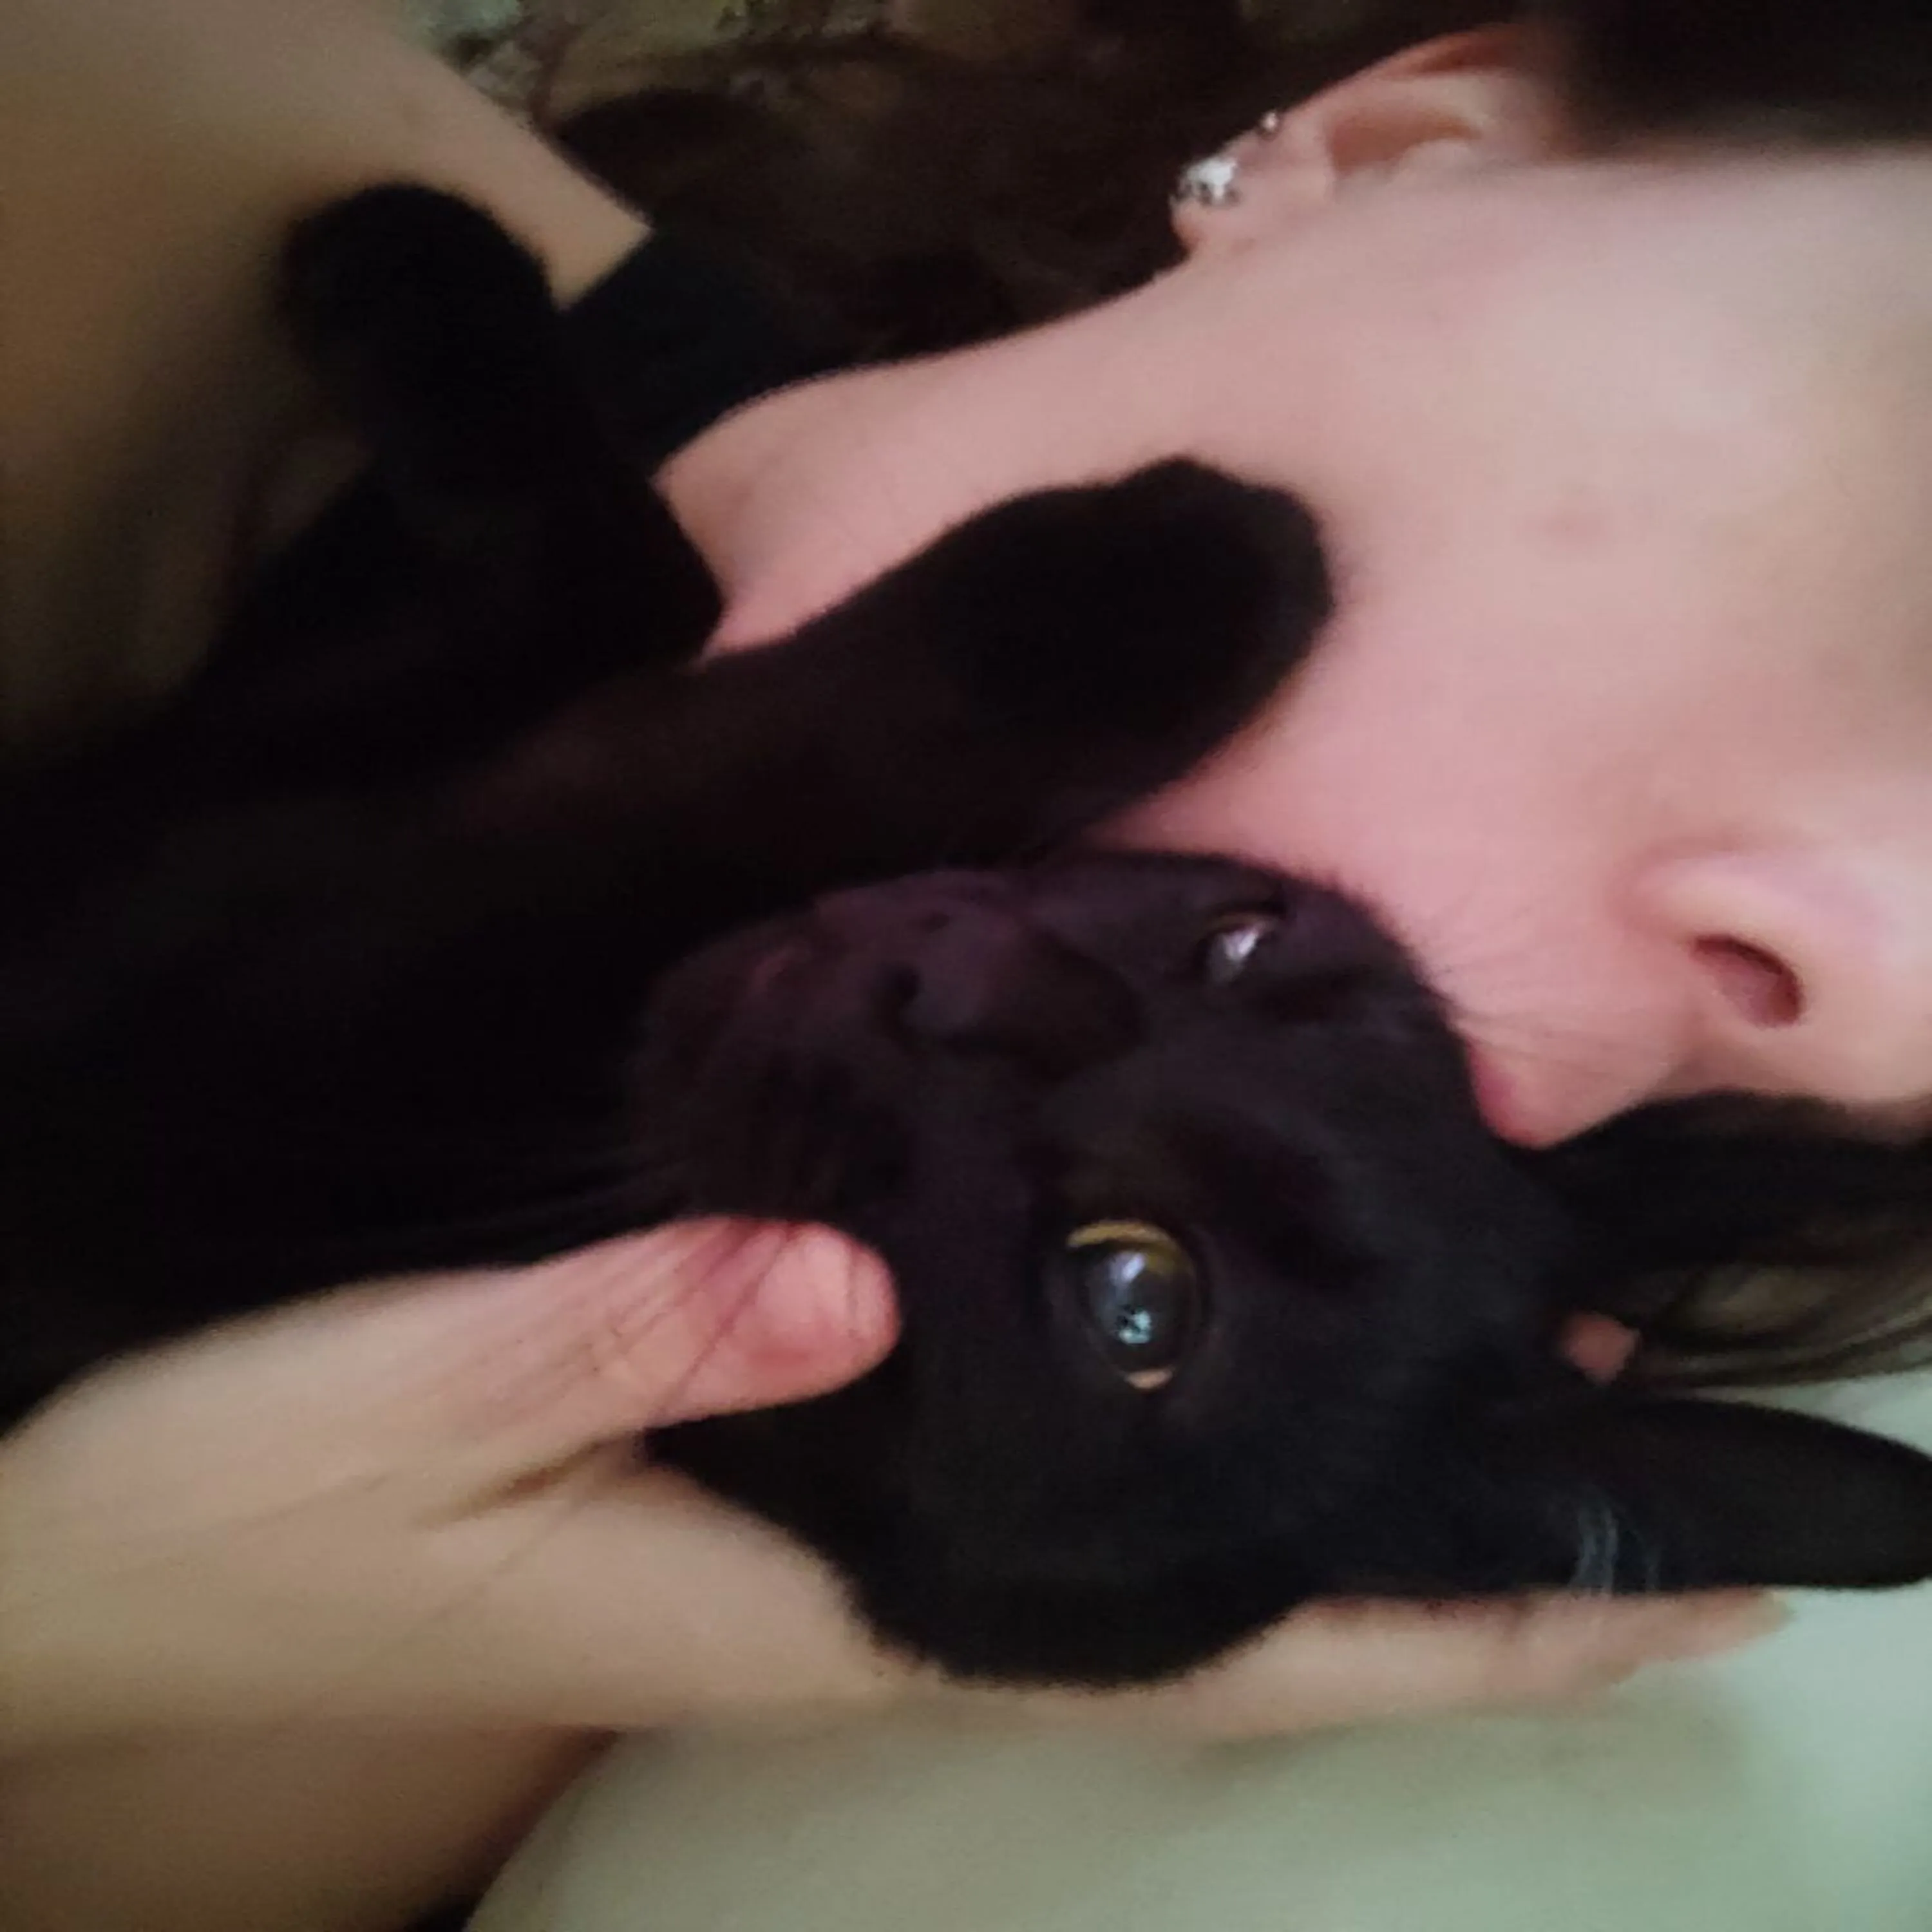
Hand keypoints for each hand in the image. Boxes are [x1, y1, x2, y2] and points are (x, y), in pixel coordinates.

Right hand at [0, 1227, 1780, 1751]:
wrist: (125, 1563)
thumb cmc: (237, 1503)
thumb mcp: (394, 1417)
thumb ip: (612, 1336)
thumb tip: (841, 1273)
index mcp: (810, 1598)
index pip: (1180, 1643)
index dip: (1422, 1627)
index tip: (1639, 1593)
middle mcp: (858, 1574)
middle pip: (1212, 1597)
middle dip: (1442, 1551)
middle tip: (1643, 1439)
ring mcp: (822, 1524)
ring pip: (1142, 1523)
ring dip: (1333, 1470)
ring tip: (1504, 1369)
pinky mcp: (769, 1457)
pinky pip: (1024, 1444)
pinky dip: (1166, 1408)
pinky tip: (1224, 1332)